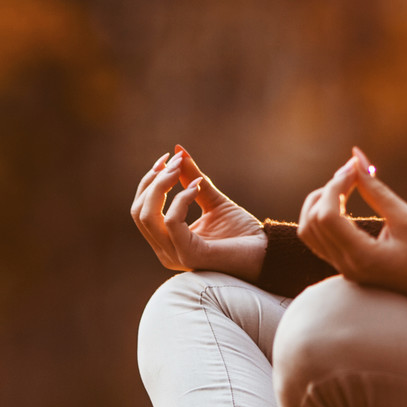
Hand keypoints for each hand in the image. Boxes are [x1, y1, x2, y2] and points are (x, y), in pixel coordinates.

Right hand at [130, 146, 265, 278]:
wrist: (266, 254)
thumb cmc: (242, 233)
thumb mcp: (213, 201)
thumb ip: (193, 180)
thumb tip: (178, 152)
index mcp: (167, 240)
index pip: (141, 209)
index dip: (150, 182)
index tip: (168, 158)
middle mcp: (166, 250)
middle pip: (139, 211)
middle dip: (152, 181)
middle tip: (174, 161)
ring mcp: (175, 255)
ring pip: (148, 216)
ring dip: (161, 186)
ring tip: (179, 168)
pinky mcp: (189, 254)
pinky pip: (172, 221)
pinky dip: (181, 199)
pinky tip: (197, 188)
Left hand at [298, 148, 406, 303]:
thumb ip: (376, 190)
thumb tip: (356, 159)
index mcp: (362, 257)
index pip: (328, 217)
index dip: (335, 186)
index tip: (353, 168)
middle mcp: (346, 266)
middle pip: (313, 222)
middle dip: (327, 191)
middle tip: (352, 172)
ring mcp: (343, 269)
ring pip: (309, 231)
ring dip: (319, 203)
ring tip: (345, 186)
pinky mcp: (344, 267)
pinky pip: (318, 239)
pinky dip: (322, 216)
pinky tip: (341, 201)